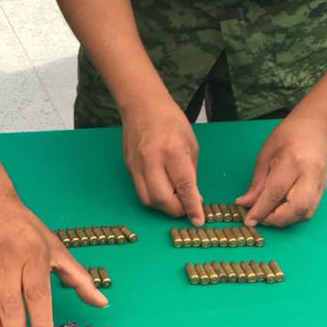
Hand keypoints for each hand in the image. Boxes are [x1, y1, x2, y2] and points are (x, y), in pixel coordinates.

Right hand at [120, 98, 203, 222]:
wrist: (142, 106)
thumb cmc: (170, 121)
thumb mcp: (191, 145)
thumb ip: (191, 173)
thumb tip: (193, 197)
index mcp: (172, 151)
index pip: (184, 187)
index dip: (192, 206)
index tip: (198, 219)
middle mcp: (151, 160)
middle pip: (162, 199)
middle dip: (176, 210)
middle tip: (186, 208)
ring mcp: (136, 165)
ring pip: (148, 200)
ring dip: (163, 206)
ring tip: (174, 199)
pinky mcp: (128, 168)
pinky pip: (140, 191)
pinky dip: (153, 197)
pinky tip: (162, 191)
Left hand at [236, 114, 326, 226]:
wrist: (316, 127)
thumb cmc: (288, 136)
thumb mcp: (265, 155)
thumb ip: (257, 183)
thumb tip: (245, 203)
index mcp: (293, 161)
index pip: (275, 193)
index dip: (260, 210)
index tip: (249, 220)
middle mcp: (310, 174)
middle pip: (296, 208)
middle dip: (276, 220)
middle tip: (260, 219)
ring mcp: (320, 183)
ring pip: (305, 213)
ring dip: (286, 220)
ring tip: (269, 216)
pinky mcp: (324, 188)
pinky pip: (310, 210)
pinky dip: (294, 216)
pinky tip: (282, 211)